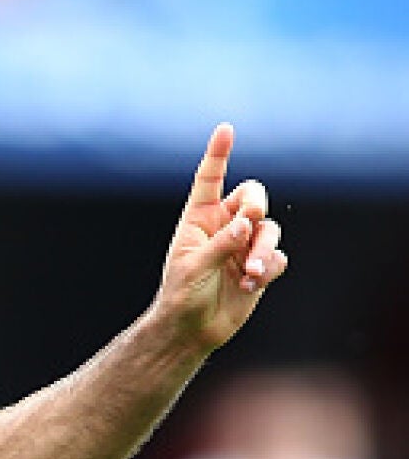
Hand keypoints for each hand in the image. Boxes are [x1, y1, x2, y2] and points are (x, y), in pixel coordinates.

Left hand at [153, 124, 287, 349]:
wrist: (192, 329)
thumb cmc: (181, 295)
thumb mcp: (193, 267)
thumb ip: (221, 244)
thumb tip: (247, 223)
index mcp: (198, 219)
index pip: (210, 179)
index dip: (218, 154)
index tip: (226, 129)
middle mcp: (224, 226)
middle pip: (253, 195)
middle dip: (256, 203)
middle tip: (252, 218)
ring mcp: (244, 244)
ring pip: (269, 229)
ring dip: (263, 249)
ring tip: (250, 273)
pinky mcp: (260, 265)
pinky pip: (277, 256)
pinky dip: (268, 269)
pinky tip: (249, 285)